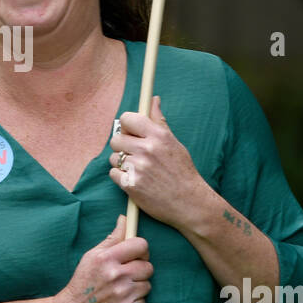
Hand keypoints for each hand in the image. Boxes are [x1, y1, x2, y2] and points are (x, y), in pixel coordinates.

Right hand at [54, 215, 151, 302]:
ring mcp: (123, 295)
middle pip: (148, 266)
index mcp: (107, 258)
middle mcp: (116, 275)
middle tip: (126, 276)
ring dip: (137, 288)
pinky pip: (143, 302)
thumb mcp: (91, 257)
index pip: (141, 245)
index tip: (135, 256)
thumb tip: (125, 219)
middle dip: (139, 270)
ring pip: (147, 285)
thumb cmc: (82, 283)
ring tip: (120, 291)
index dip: (140, 250)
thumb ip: (111, 239)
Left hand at [109, 96, 207, 229]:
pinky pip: (113, 174)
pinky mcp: (130, 185)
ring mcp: (137, 168)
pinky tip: (135, 180)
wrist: (189, 202)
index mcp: (158, 136)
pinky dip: (121, 177)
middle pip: (115, 139)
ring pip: (113, 157)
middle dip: (121, 146)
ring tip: (137, 169)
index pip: (128, 119)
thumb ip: (159, 121)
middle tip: (133, 154)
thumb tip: (153, 99)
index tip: (129, 131)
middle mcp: (147, 149)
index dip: (126, 125)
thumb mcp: (174, 143)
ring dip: (121, 163)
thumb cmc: (182, 171)